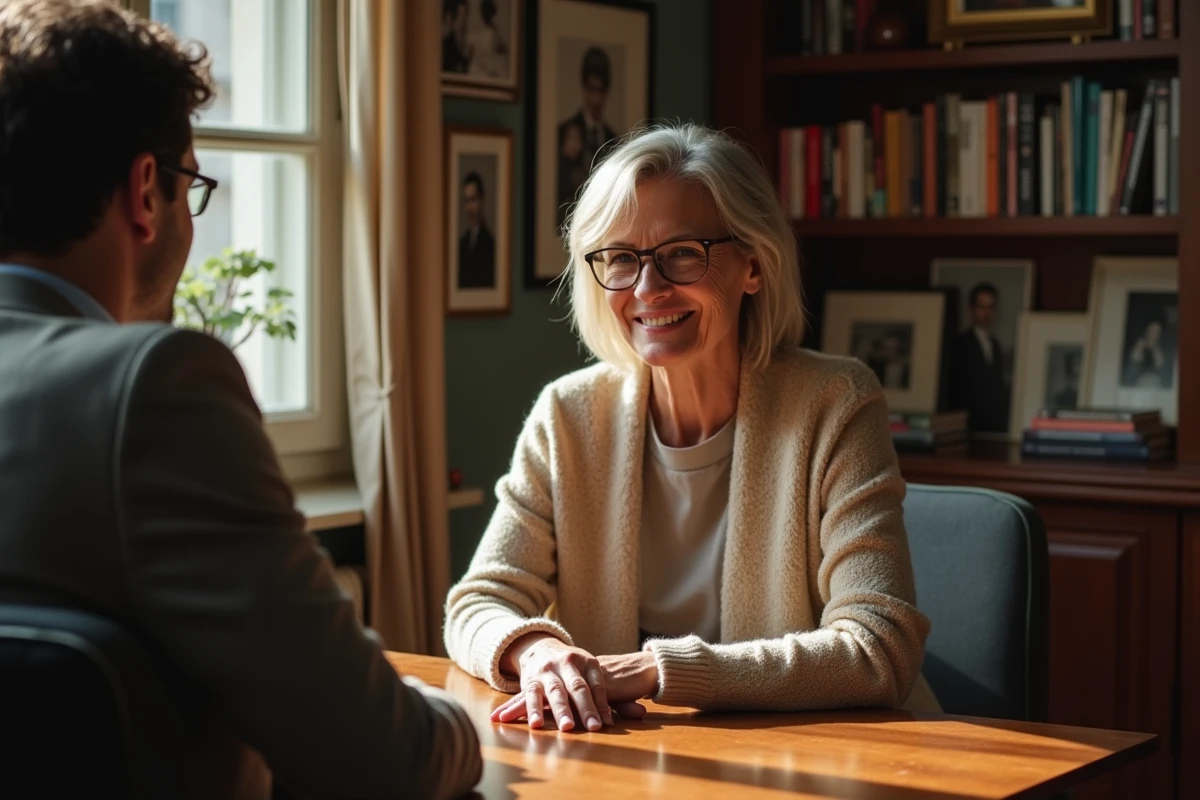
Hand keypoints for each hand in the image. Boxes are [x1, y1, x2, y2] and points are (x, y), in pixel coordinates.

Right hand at [491, 645, 658, 730]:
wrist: (539, 647)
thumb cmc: (573, 668)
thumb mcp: (593, 674)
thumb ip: (616, 697)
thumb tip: (642, 713)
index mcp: (587, 662)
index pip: (598, 684)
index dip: (603, 703)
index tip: (607, 723)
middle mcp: (568, 663)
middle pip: (578, 687)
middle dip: (585, 708)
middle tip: (593, 727)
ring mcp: (548, 671)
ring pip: (555, 691)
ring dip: (561, 710)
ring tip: (567, 727)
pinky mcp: (530, 679)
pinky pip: (531, 694)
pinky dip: (532, 709)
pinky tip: (535, 724)